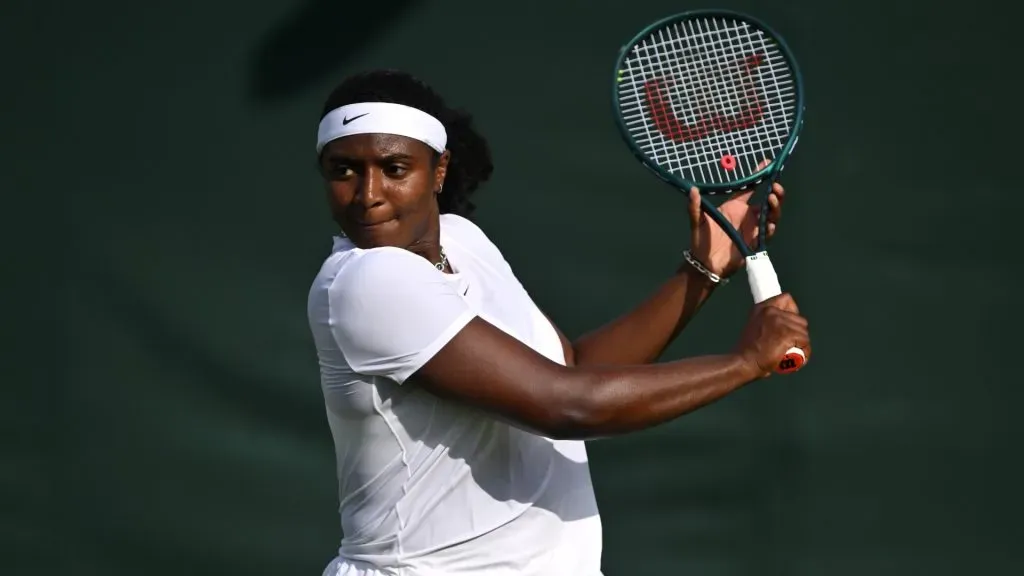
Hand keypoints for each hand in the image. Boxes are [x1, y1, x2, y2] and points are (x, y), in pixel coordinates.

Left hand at [686, 159, 784, 277]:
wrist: (705, 263)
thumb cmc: (701, 240)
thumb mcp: (697, 220)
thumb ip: (694, 206)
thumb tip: (692, 189)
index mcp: (735, 207)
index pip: (750, 188)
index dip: (759, 176)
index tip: (767, 162)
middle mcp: (747, 215)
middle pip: (768, 201)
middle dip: (775, 192)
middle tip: (775, 186)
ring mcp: (753, 228)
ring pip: (772, 215)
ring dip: (775, 206)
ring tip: (772, 198)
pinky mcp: (756, 242)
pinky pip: (768, 233)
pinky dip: (771, 227)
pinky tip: (770, 222)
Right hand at [734, 293, 810, 377]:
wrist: (743, 362)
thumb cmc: (747, 351)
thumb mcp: (754, 327)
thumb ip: (767, 322)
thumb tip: (786, 325)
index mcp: (761, 308)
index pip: (786, 299)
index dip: (793, 311)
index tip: (791, 325)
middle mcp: (771, 312)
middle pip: (800, 319)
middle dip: (798, 333)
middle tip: (791, 345)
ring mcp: (780, 322)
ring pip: (804, 332)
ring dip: (801, 344)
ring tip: (793, 354)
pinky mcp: (788, 334)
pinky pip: (805, 343)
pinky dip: (804, 352)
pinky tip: (797, 359)